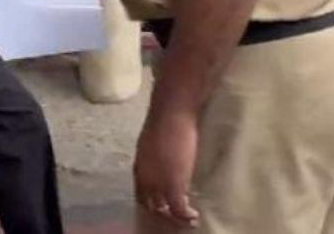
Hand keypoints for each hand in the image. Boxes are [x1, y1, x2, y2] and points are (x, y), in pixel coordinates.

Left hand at [134, 104, 200, 227]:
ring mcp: (157, 182)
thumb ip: (155, 158)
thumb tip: (163, 162)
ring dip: (175, 216)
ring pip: (164, 209)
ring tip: (187, 219)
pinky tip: (194, 216)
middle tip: (176, 214)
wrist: (171, 114)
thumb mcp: (152, 143)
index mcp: (139, 168)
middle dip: (162, 211)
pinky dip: (186, 215)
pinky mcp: (173, 184)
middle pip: (150, 204)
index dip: (151, 202)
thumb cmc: (164, 121)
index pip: (141, 194)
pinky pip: (178, 208)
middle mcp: (144, 178)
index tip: (163, 204)